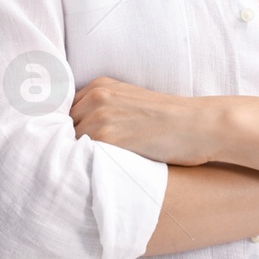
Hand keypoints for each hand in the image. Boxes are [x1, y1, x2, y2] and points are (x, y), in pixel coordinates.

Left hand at [69, 76, 213, 165]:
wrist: (197, 125)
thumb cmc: (170, 119)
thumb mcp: (132, 101)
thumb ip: (104, 109)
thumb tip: (78, 133)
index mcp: (101, 85)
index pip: (64, 110)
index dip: (67, 129)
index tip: (70, 144)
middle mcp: (96, 97)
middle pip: (62, 126)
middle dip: (68, 143)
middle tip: (77, 160)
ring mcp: (100, 117)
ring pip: (68, 143)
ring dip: (74, 157)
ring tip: (86, 170)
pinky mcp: (107, 138)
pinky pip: (80, 156)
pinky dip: (82, 166)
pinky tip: (92, 173)